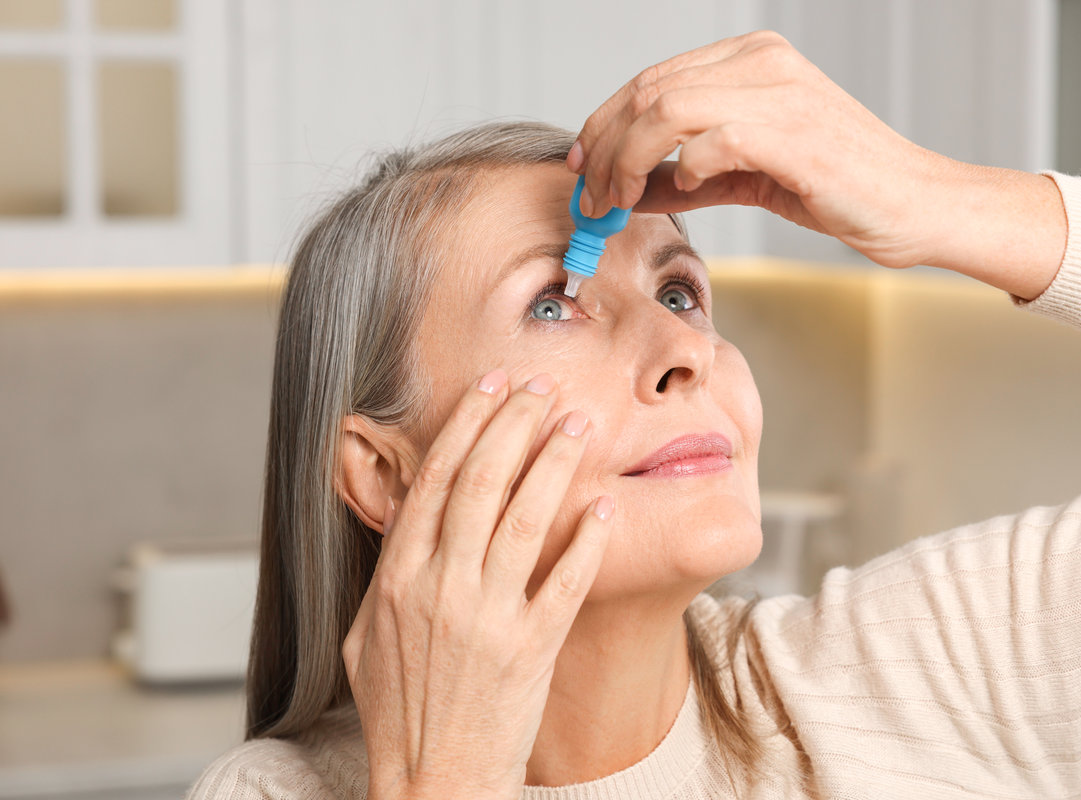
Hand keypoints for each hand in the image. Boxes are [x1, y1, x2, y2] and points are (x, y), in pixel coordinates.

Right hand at [341, 371, 612, 799]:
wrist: (432, 781)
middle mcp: (440, 588)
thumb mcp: (368, 636)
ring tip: (577, 423)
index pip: (434, 479)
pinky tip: (605, 507)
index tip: (492, 387)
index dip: (467, 424)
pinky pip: (565, 582)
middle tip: (542, 386)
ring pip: (523, 518)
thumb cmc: (400, 711)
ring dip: (553, 462)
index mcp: (397, 578)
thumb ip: (389, 573)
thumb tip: (409, 519)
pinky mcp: (531, 649)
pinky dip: (586, 540)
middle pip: (480, 481)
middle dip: (514, 422)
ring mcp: (487, 618)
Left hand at [569, 31, 1064, 298]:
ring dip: (627, 161)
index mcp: (751, 59)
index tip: (583, 164)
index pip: (652, 79)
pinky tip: (685, 190)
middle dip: (604, 147)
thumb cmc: (838, 188)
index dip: (605, 123)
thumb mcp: (749, 176)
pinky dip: (683, 170)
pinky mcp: (791, 131)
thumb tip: (630, 190)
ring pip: (665, 109)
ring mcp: (777, 91)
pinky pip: (709, 141)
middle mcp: (761, 62)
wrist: (913, 206)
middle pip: (647, 91)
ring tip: (618, 202)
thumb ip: (690, 175)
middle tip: (590, 195)